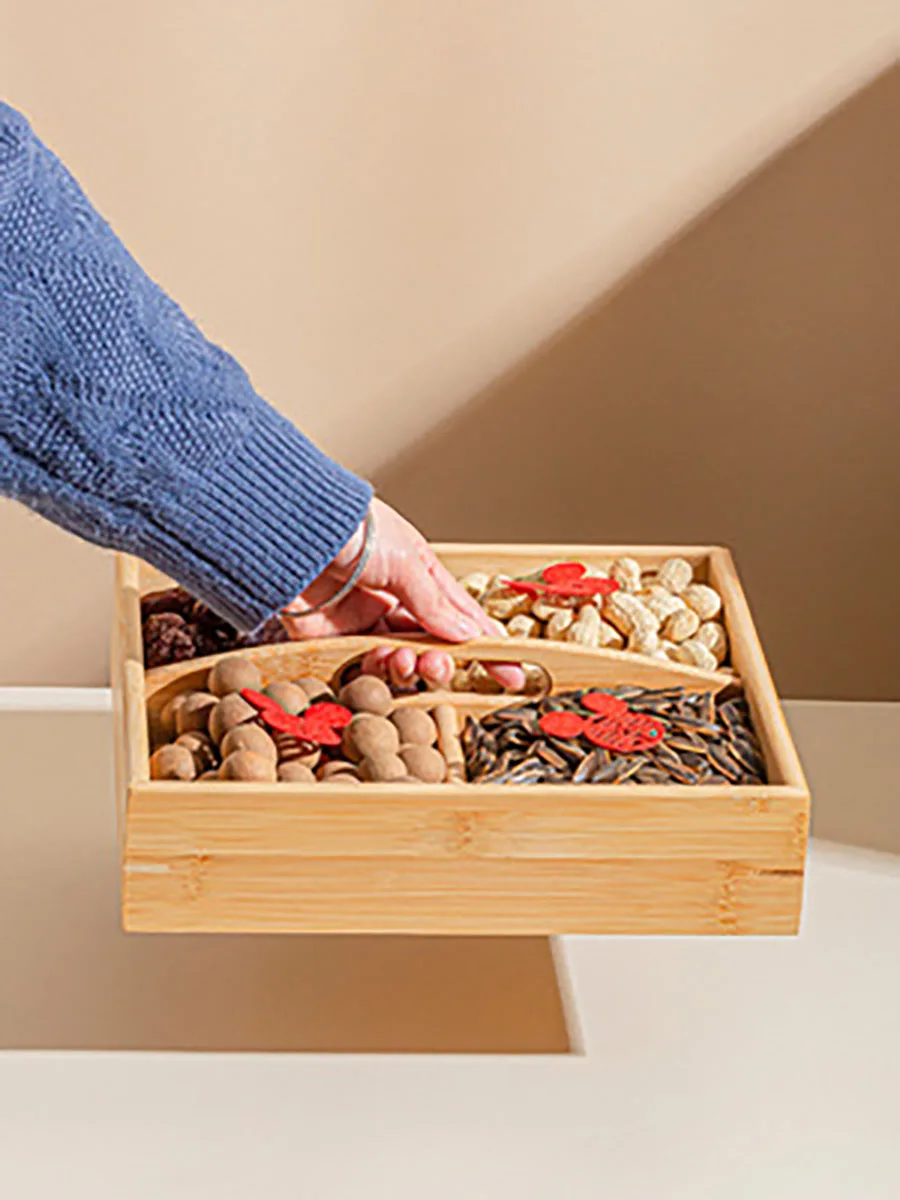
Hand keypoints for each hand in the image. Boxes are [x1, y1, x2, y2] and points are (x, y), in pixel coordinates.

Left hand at [279, 499, 523, 690]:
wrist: (295, 530)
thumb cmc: (353, 527)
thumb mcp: (409, 562)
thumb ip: (436, 604)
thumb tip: (469, 636)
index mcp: (419, 575)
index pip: (461, 616)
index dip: (486, 645)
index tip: (510, 672)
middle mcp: (393, 600)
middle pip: (430, 644)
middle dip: (441, 660)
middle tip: (442, 667)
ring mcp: (363, 620)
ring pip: (400, 659)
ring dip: (411, 666)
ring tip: (410, 662)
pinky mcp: (333, 638)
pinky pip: (363, 665)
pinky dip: (379, 670)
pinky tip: (385, 662)